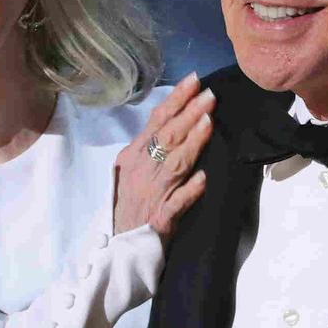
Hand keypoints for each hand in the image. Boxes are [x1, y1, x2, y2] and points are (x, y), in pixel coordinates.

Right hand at [113, 72, 215, 241]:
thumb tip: (173, 123)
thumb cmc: (127, 203)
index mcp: (133, 155)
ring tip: (209, 122)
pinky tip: (202, 178)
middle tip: (210, 95)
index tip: (195, 80)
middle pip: (168, 137)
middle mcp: (142, 170)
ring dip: (192, 143)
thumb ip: (149, 148)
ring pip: (174, 164)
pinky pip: (176, 203)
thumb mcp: (129, 169)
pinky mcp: (160, 219)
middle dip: (190, 114)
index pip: (157, 120)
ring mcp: (151, 194)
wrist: (117, 247)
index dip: (177, 99)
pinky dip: (189, 191)